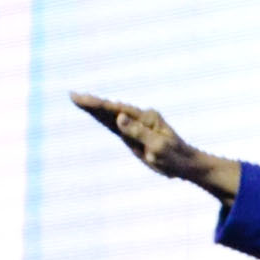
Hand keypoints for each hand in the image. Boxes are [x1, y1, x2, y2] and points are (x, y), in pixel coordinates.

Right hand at [71, 91, 239, 203]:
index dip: (97, 105)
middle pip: (112, 109)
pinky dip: (104, 116)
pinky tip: (96, 112)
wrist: (187, 164)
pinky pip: (116, 124)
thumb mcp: (158, 147)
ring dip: (96, 108)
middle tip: (73, 95)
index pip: (117, 110)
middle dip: (92, 103)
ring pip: (112, 115)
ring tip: (79, 100)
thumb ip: (138, 132)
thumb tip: (119, 117)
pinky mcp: (136, 134)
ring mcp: (138, 125)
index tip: (81, 99)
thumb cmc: (175, 157)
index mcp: (145, 119)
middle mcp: (141, 118)